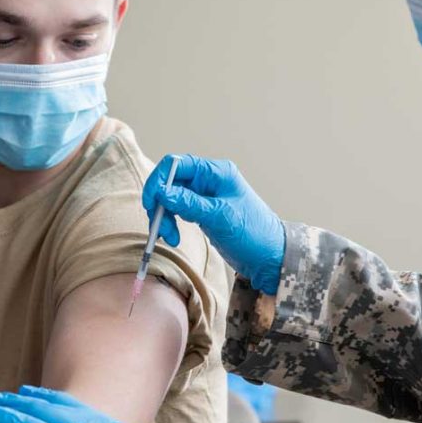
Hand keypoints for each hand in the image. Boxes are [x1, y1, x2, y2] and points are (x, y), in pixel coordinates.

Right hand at [142, 154, 285, 294]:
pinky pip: (177, 211)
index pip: (177, 164)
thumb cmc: (254, 234)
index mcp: (216, 173)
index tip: (151, 202)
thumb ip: (189, 203)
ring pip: (171, 198)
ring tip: (170, 237)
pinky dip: (171, 223)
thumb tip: (162, 191)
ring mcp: (204, 197)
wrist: (270, 258)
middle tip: (159, 226)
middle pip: (170, 182)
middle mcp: (208, 180)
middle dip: (161, 204)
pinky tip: (175, 237)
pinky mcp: (201, 212)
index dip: (159, 180)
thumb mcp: (220, 217)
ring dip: (164, 217)